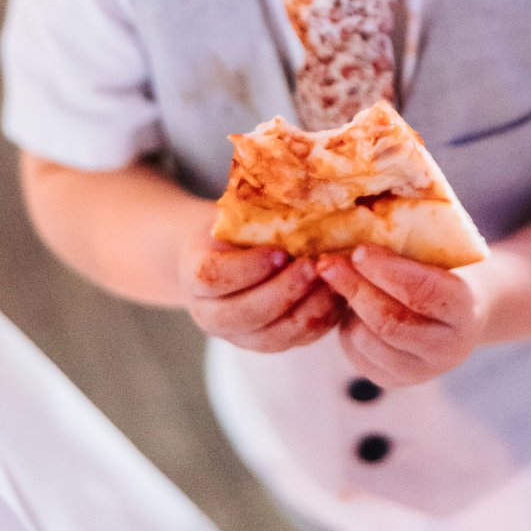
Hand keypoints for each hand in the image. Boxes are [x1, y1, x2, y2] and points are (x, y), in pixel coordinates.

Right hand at [178, 221, 342, 351]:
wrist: (221, 260)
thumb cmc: (231, 230)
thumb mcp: (230, 216)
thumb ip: (249, 214)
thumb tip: (290, 187)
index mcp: (193, 276)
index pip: (214, 277)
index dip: (248, 267)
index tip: (279, 251)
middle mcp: (210, 314)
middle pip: (243, 314)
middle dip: (283, 291)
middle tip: (312, 266)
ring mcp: (238, 336)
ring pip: (271, 337)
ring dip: (306, 310)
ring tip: (332, 282)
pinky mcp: (267, 343)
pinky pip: (294, 342)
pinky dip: (319, 321)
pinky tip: (337, 296)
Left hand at [316, 245, 485, 387]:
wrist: (457, 316)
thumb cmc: (444, 272)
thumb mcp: (440, 257)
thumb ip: (410, 248)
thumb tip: (360, 226)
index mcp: (465, 309)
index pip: (424, 292)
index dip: (388, 271)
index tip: (359, 249)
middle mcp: (447, 348)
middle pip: (391, 321)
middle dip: (355, 288)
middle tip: (328, 262)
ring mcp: (420, 371)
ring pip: (369, 339)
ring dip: (349, 306)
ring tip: (342, 279)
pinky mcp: (394, 380)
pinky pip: (357, 353)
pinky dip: (347, 325)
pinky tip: (351, 305)